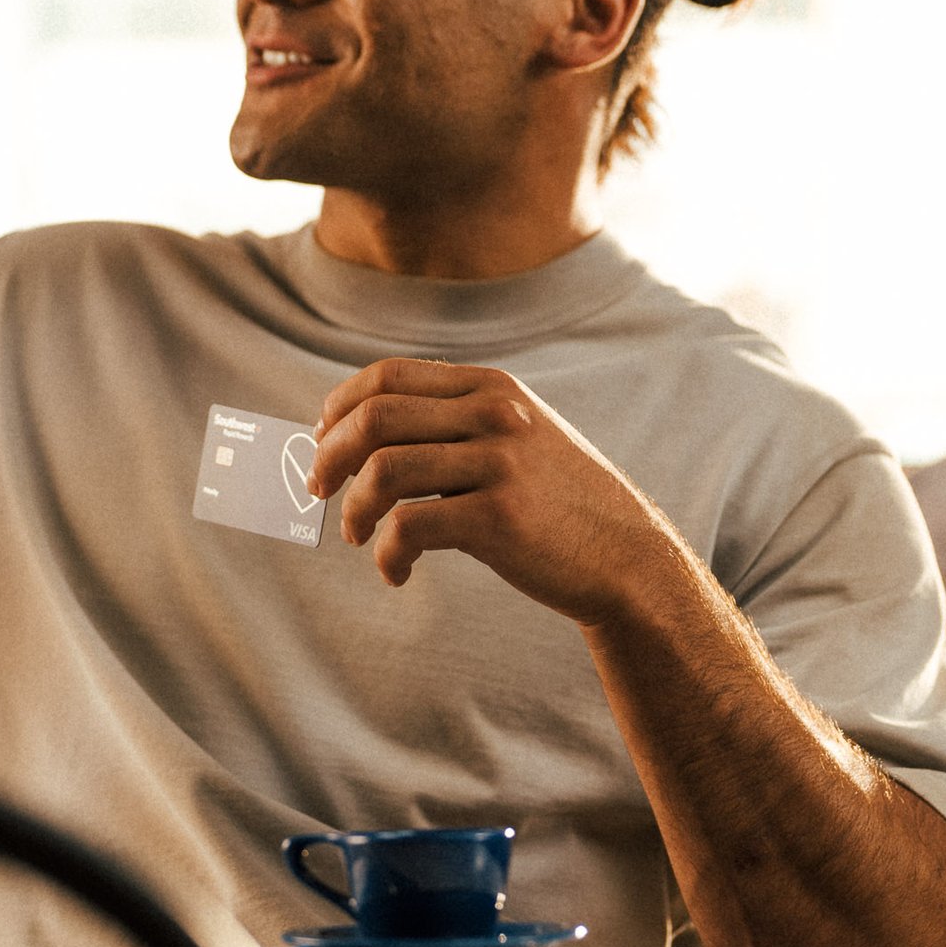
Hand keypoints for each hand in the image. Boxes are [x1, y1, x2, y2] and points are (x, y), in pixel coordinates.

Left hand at [308, 358, 688, 624]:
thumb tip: (360, 429)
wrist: (626, 557)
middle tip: (319, 491)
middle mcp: (494, 414)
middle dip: (330, 456)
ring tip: (357, 536)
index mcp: (491, 387)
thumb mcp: (516, 436)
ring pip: (383, 470)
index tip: (320, 441)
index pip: (388, 375)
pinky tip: (395, 571)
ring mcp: (499, 463)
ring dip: (353, 509)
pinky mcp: (498, 517)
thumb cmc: (556, 503)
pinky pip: (408, 526)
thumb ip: (455, 422)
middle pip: (374, 416)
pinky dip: (387, 553)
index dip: (339, 407)